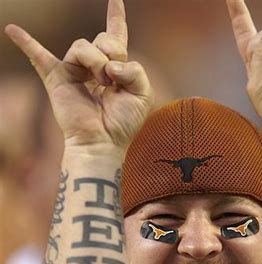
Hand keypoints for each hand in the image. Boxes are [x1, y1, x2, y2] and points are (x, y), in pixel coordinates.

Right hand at [4, 0, 153, 149]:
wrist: (104, 141)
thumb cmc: (124, 122)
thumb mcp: (143, 94)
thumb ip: (136, 70)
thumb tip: (109, 64)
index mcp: (115, 68)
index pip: (115, 36)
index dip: (116, 17)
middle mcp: (93, 65)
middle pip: (103, 38)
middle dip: (114, 53)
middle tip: (114, 79)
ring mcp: (74, 70)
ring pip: (84, 45)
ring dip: (98, 63)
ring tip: (101, 85)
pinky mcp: (57, 78)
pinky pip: (39, 56)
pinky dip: (27, 43)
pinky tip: (13, 30)